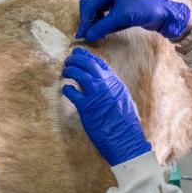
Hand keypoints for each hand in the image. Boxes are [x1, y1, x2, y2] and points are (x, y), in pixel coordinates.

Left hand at [62, 48, 151, 166]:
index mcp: (116, 83)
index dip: (88, 56)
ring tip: (65, 71)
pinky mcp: (87, 107)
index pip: (100, 64)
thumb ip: (113, 90)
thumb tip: (104, 85)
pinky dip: (67, 88)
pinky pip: (72, 92)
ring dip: (70, 70)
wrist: (126, 139)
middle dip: (77, 59)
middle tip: (69, 60)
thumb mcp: (124, 101)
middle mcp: (106, 86)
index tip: (80, 53)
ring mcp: (96, 95)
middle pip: (88, 64)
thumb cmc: (126, 124)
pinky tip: (65, 89)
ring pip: (79, 74)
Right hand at [76, 0, 191, 41]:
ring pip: (96, 10)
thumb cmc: (145, 10)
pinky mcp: (118, 6)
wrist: (163, 13)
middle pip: (90, 4)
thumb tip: (88, 36)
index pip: (90, 3)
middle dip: (87, 20)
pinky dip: (101, 23)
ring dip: (94, 22)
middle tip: (85, 35)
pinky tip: (102, 31)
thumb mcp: (121, 18)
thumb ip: (103, 26)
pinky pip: (104, 14)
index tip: (81, 34)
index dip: (85, 20)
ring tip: (94, 34)